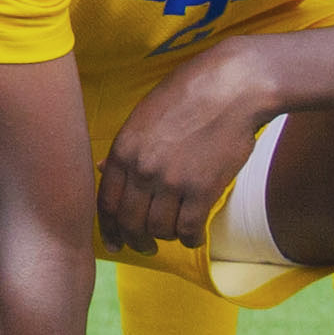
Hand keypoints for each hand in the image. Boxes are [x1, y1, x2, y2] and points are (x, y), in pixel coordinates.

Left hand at [93, 48, 271, 259]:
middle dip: (135, 240)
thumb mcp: (144, 115)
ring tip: (174, 232)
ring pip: (159, 229)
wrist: (232, 86)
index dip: (109, 228)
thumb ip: (125, 148)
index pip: (105, 202)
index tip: (116, 242)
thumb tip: (101, 170)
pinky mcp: (203, 190)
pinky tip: (195, 236)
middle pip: (129, 221)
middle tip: (145, 247)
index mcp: (123, 149)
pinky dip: (191, 239)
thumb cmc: (188, 94)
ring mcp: (172, 181)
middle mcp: (142, 169)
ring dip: (166, 237)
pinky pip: (189, 230)